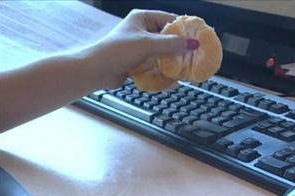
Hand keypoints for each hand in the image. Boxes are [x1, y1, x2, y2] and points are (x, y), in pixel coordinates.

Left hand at [84, 9, 199, 88]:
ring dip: (173, 62)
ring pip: (163, 53)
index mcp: (143, 19)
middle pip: (168, 38)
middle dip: (180, 49)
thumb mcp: (146, 44)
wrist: (96, 71)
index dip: (184, 30)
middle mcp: (143, 31)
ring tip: (185, 70)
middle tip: (194, 57)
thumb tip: (192, 44)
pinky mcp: (139, 62)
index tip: (198, 39)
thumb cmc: (117, 51)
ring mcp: (141, 48)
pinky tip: (172, 79)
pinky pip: (156, 65)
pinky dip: (164, 71)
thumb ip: (170, 44)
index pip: (170, 20)